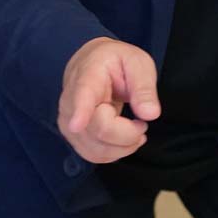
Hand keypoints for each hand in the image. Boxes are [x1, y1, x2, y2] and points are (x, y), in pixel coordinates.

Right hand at [58, 37, 159, 163]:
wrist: (90, 63)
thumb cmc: (116, 62)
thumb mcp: (137, 63)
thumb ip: (144, 88)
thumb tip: (150, 114)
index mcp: (87, 77)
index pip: (81, 96)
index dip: (80, 113)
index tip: (76, 125)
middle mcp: (70, 101)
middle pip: (99, 130)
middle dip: (129, 133)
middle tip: (142, 122)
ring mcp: (67, 121)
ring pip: (97, 149)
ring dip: (124, 146)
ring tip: (135, 128)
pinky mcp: (71, 136)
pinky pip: (94, 155)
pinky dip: (115, 152)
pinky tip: (123, 138)